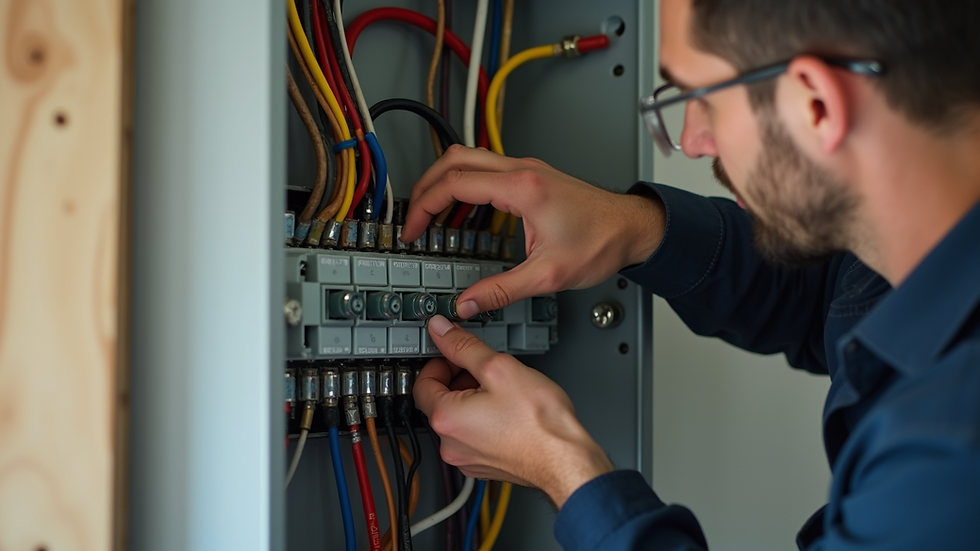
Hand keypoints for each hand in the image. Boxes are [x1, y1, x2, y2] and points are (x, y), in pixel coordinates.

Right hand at [403, 146, 664, 318]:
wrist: (633, 228)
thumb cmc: (602, 242)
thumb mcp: (548, 275)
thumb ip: (502, 290)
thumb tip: (468, 303)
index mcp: (522, 188)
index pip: (455, 183)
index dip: (425, 206)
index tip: (412, 229)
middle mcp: (521, 170)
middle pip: (454, 159)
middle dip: (425, 186)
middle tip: (412, 217)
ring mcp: (526, 169)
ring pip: (468, 159)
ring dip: (444, 183)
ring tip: (430, 215)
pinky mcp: (531, 176)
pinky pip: (485, 170)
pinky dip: (464, 186)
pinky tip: (462, 213)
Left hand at [414, 315, 613, 507]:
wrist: (566, 459)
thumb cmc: (539, 422)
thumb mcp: (499, 367)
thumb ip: (464, 346)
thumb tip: (441, 330)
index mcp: (446, 419)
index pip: (422, 382)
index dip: (440, 361)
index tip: (456, 352)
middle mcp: (450, 444)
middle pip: (440, 401)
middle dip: (459, 379)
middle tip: (487, 369)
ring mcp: (467, 459)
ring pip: (459, 418)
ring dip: (474, 399)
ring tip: (504, 391)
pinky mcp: (485, 465)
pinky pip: (474, 435)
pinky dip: (485, 419)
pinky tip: (509, 411)